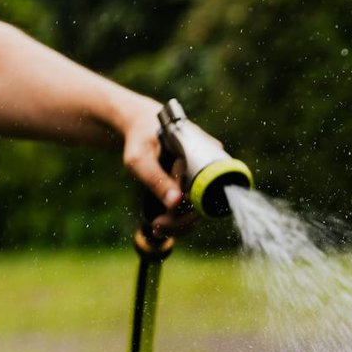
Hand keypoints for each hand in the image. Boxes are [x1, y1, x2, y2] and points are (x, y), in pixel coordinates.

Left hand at [117, 97, 198, 238]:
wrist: (143, 125)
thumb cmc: (139, 139)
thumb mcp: (139, 159)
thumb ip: (156, 179)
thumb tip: (176, 202)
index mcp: (202, 153)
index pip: (204, 192)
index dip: (188, 211)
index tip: (163, 219)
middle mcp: (211, 163)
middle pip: (204, 204)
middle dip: (181, 221)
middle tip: (156, 226)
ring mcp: (207, 174)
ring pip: (201, 208)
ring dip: (181, 223)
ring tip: (157, 226)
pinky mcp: (201, 182)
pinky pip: (197, 205)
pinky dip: (182, 217)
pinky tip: (165, 222)